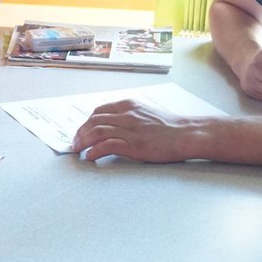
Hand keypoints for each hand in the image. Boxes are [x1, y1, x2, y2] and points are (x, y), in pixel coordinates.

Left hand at [72, 99, 201, 161]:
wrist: (186, 134)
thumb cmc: (169, 127)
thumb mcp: (146, 113)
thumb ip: (129, 115)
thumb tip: (114, 124)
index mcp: (129, 105)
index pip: (99, 111)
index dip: (87, 122)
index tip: (82, 131)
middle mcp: (126, 115)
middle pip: (94, 121)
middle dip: (80, 132)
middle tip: (75, 143)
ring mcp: (129, 130)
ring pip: (97, 132)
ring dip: (83, 141)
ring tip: (78, 150)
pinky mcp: (133, 145)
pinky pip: (107, 146)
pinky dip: (94, 151)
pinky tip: (90, 156)